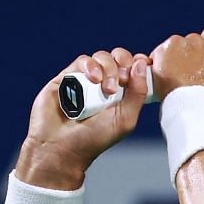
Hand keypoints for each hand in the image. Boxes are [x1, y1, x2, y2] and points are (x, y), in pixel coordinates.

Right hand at [16, 47, 152, 190]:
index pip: (133, 69)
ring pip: (101, 57)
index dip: (139, 63)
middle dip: (123, 63)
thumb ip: (137, 93)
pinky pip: (83, 60)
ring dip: (108, 67)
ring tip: (106, 88)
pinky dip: (91, 66)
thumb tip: (142, 64)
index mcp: (121, 95)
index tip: (142, 65)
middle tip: (121, 81)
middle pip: (118, 58)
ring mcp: (85, 80)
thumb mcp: (125, 119)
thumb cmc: (93, 139)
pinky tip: (93, 79)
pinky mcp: (67, 77)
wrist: (60, 147)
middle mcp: (104, 85)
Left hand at [149, 27, 203, 100]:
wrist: (196, 107)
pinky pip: (162, 51)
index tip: (200, 61)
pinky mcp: (170, 45)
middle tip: (186, 74)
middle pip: (196, 41)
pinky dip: (161, 62)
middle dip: (190, 54)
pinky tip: (164, 77)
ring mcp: (189, 42)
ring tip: (175, 79)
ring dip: (175, 57)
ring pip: (178, 45)